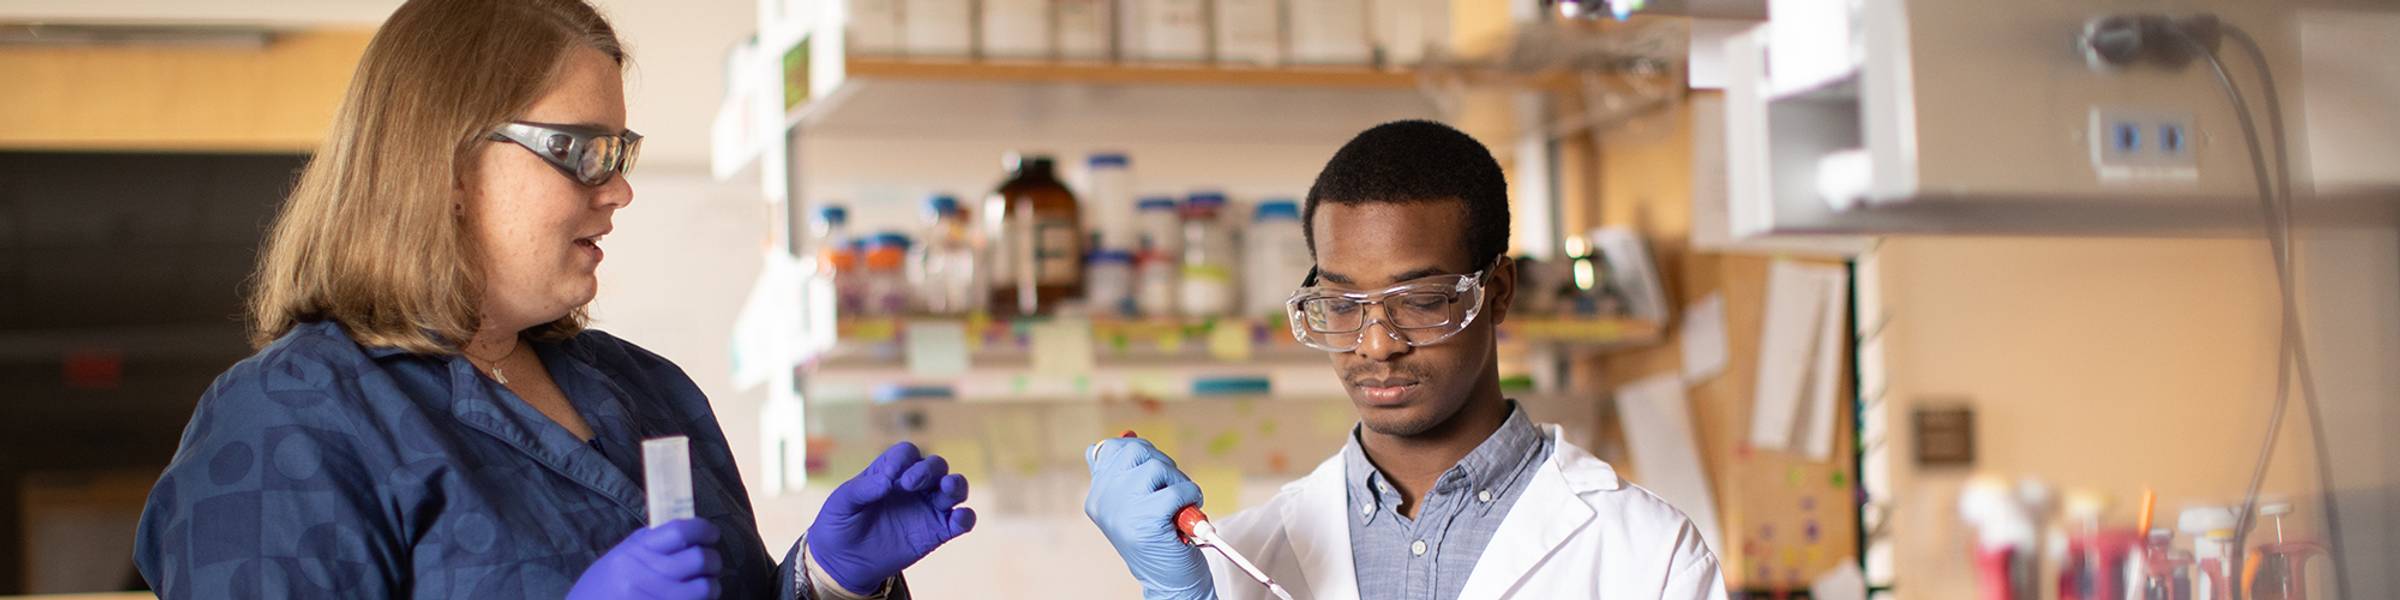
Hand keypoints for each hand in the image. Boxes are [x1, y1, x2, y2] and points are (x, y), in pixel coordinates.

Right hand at [568, 519, 722, 599]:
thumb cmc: (604, 584)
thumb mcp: (622, 555)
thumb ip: (653, 542)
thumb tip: (692, 530)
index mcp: (635, 552)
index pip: (680, 532)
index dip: (704, 530)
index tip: (712, 534)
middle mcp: (643, 575)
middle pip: (699, 559)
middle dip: (713, 560)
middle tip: (711, 563)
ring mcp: (652, 599)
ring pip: (703, 588)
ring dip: (712, 585)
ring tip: (706, 585)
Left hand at [806, 442, 976, 592]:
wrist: (844, 562)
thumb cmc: (840, 525)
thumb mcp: (841, 504)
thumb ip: (862, 489)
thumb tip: (887, 482)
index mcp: (891, 472)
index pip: (907, 454)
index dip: (902, 459)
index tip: (889, 474)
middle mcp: (914, 487)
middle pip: (935, 465)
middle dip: (928, 470)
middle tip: (909, 484)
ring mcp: (928, 508)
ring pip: (955, 488)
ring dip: (956, 485)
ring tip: (947, 488)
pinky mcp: (938, 532)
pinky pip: (962, 521)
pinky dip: (966, 517)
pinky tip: (958, 519)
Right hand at [1084, 437, 1213, 599]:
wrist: (1170, 583)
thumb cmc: (1159, 542)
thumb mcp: (1135, 504)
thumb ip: (1127, 474)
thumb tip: (1127, 436)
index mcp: (1096, 496)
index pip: (1111, 448)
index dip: (1140, 454)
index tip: (1153, 476)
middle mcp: (1102, 501)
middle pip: (1136, 451)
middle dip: (1163, 466)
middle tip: (1171, 492)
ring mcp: (1121, 510)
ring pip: (1157, 467)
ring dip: (1179, 483)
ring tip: (1179, 506)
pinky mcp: (1146, 520)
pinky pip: (1177, 489)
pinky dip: (1190, 498)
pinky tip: (1187, 516)